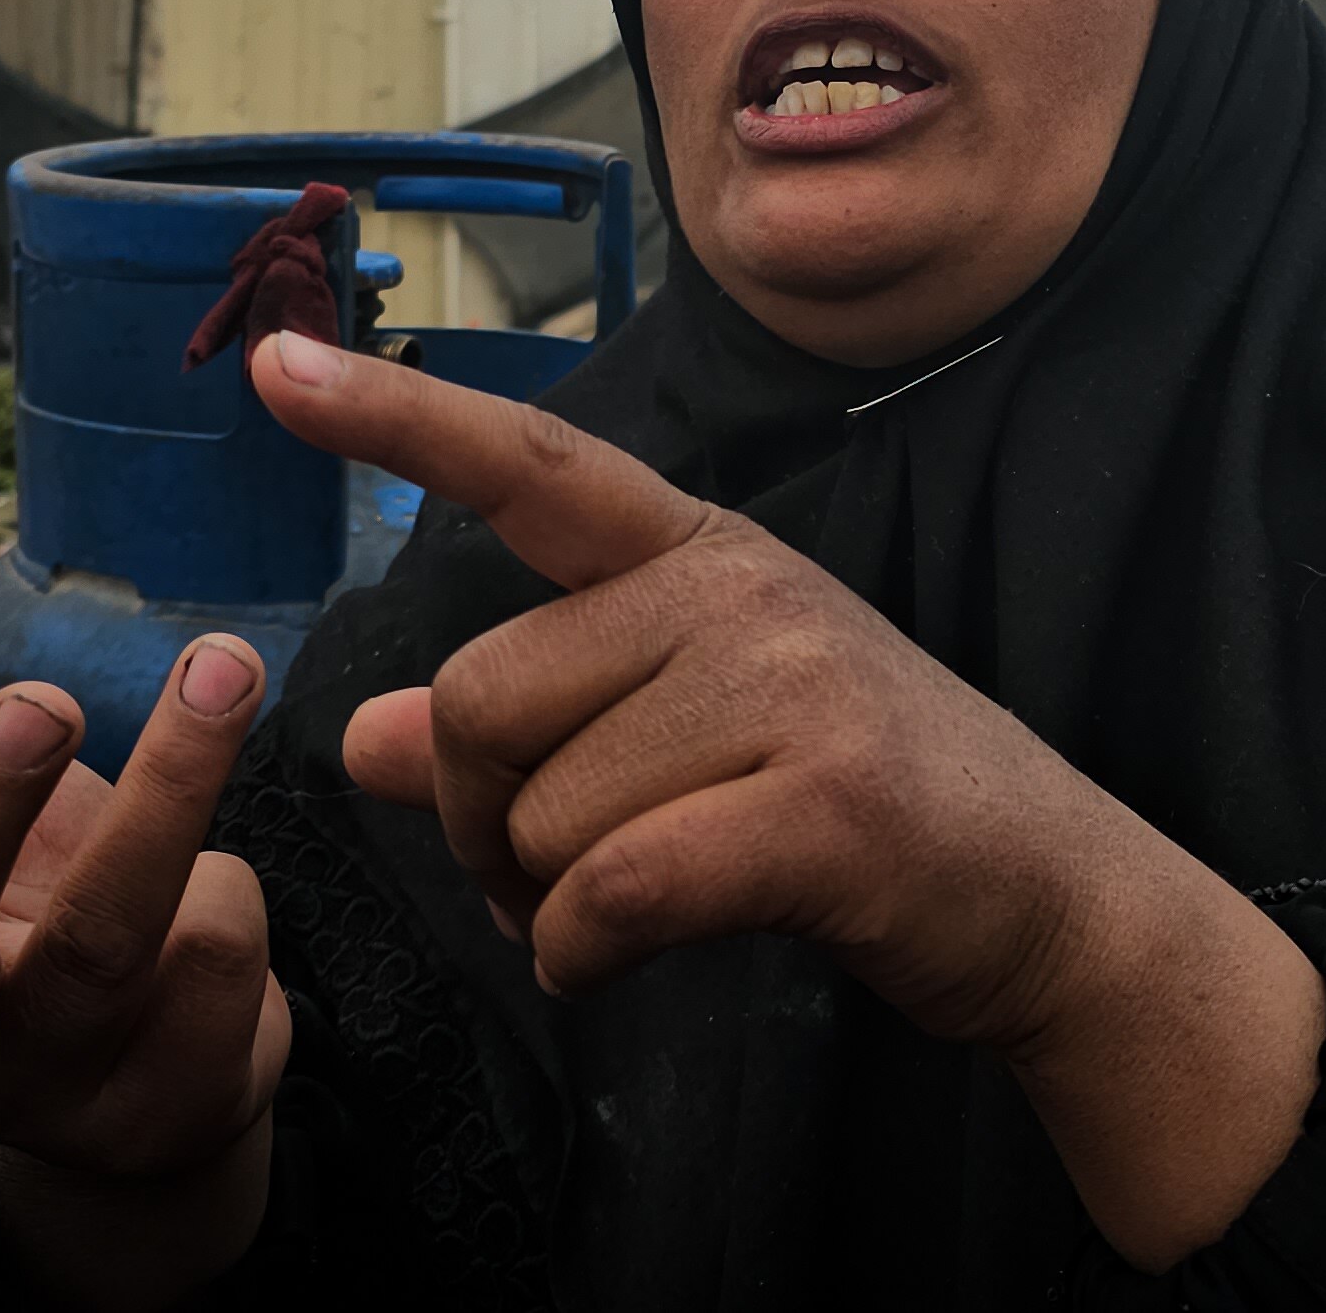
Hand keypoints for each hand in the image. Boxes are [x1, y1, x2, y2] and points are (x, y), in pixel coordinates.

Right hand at [0, 622, 290, 1303]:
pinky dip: (228, 889)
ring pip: (100, 943)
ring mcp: (48, 1086)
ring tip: (220, 670)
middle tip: (38, 702)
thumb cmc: (34, 914)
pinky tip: (218, 880)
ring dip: (166, 793)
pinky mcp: (163, 1109)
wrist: (163, 1080)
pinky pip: (214, 959)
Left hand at [251, 331, 1321, 1266]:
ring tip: (617, 916)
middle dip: (477, 821)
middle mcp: (741, 592)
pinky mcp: (822, 804)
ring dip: (540, 904)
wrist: (1051, 894)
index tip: (274, 365)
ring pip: (538, 814)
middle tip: (538, 879)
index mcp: (703, 555)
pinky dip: (582, 954)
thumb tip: (374, 737)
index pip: (532, 470)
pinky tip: (616, 961)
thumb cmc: (860, 807)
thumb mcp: (694, 735)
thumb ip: (532, 724)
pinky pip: (608, 890)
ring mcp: (790, 689)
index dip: (396, 420)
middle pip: (483, 698)